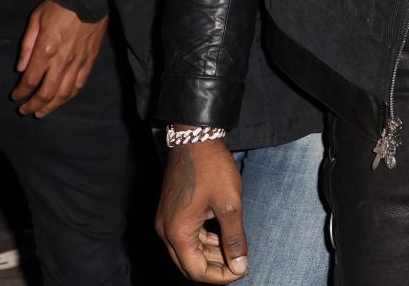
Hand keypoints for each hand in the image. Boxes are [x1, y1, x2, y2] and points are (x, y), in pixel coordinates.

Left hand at [11, 0, 108, 116]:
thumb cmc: (59, 6)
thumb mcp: (35, 20)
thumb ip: (26, 46)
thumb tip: (20, 69)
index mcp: (46, 49)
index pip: (30, 80)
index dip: (21, 92)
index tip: (15, 97)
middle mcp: (62, 60)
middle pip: (47, 92)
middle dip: (34, 105)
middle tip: (25, 111)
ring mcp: (78, 62)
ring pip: (64, 93)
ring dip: (52, 106)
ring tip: (42, 112)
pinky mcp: (90, 60)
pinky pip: (80, 84)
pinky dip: (70, 95)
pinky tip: (63, 99)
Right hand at [156, 140, 248, 281]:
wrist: (195, 137)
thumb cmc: (212, 168)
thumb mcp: (229, 205)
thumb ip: (234, 238)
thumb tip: (241, 266)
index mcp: (177, 232)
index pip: (196, 271)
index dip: (220, 276)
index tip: (242, 270)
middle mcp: (166, 230)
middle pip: (189, 264)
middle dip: (215, 268)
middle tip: (241, 264)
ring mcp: (166, 220)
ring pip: (187, 250)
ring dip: (210, 255)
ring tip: (236, 251)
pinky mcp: (171, 211)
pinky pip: (186, 235)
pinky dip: (204, 241)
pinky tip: (222, 236)